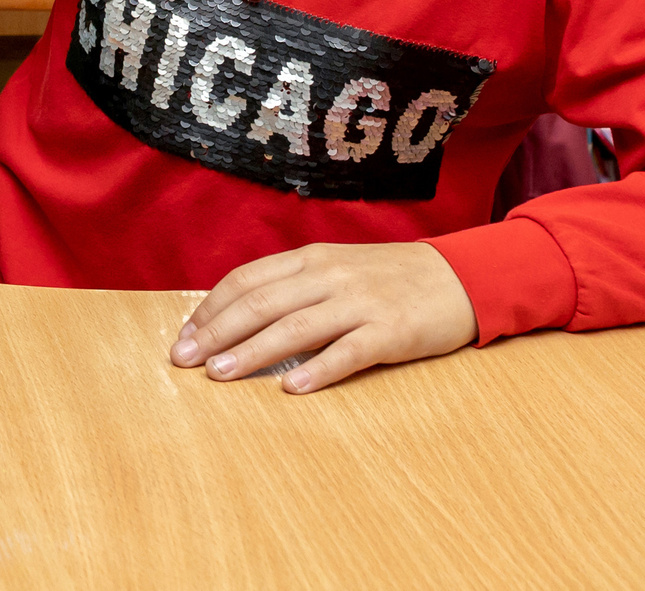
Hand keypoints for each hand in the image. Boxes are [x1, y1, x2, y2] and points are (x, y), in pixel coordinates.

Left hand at [170, 241, 477, 394]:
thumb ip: (293, 285)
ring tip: (220, 375)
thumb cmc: (388, 277)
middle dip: (216, 332)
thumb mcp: (336, 267)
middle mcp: (329, 275)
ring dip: (251, 352)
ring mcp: (360, 303)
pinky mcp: (391, 331)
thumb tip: (238, 316)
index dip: (211, 308)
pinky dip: (317, 370)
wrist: (460, 277)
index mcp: (311, 258)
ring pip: (294, 327)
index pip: (247, 280)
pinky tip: (291, 387)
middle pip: (260, 303)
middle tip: (184, 360)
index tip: (184, 335)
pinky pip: (348, 352)